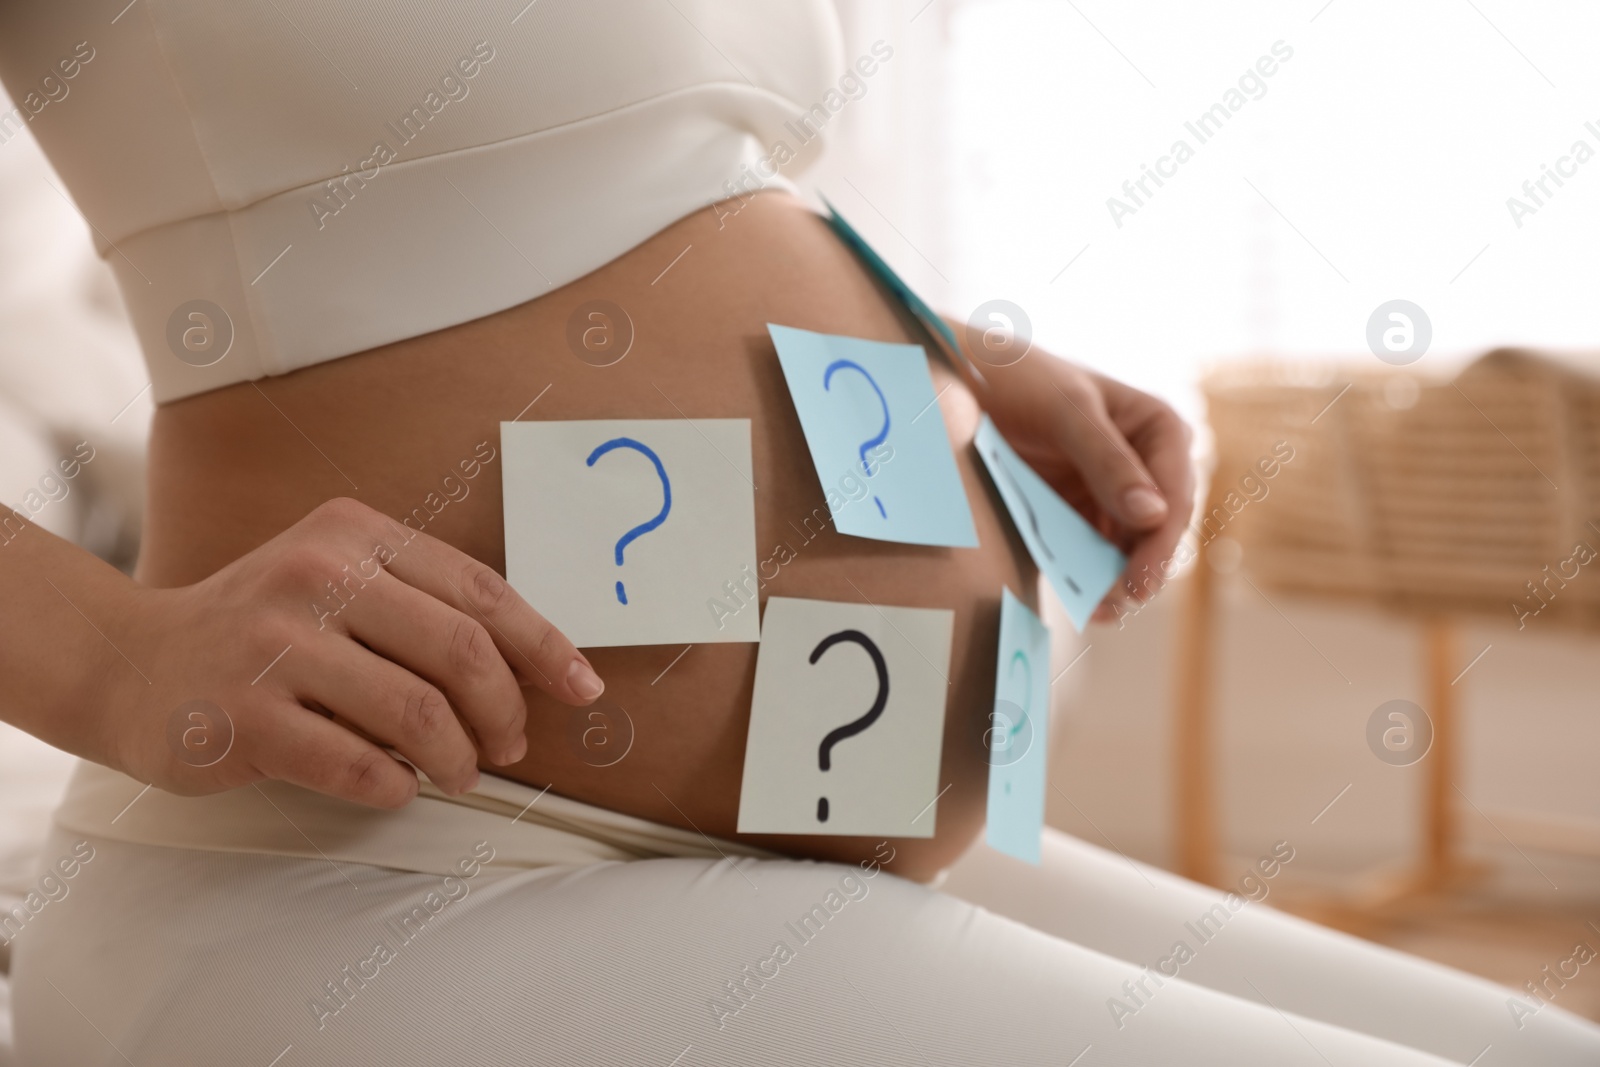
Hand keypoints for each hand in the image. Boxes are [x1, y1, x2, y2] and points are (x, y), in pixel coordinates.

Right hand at [99, 498, 602, 806]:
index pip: (481, 591)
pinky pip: (358, 765)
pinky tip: (396, 787)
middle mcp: (317, 576)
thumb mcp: (337, 581)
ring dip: (458, 759)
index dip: (544, 645)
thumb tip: (536, 666)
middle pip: (463, 651)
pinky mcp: (244, 716)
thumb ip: (422, 606)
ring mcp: (276, 645)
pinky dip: (396, 787)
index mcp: (354, 534)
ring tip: (460, 775)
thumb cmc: (263, 629)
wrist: (130, 663)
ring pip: (419, 714)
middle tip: (511, 746)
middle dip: (506, 710)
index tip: (582, 688)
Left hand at [973, 351, 1194, 621]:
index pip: (1175, 494)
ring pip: (1125, 548)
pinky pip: (1088, 552)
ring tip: (1101, 610)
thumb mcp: (1066, 411)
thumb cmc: (1021, 377)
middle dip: (1140, 566)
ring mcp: (1108, 493)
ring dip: (1115, 580)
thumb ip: (1108, 461)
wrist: (963, 378)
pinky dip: (1086, 576)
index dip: (1162, 541)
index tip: (1141, 579)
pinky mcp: (1075, 513)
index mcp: (1158, 430)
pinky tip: (1083, 602)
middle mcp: (1142, 465)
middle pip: (1155, 529)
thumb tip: (1153, 516)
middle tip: (1119, 601)